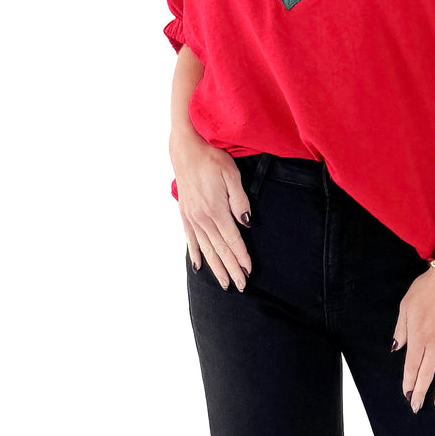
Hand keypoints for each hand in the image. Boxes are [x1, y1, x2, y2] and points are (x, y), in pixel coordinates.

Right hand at [172, 131, 252, 289]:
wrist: (185, 149)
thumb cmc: (211, 158)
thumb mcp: (231, 174)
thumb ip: (239, 200)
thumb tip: (246, 222)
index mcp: (215, 209)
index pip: (232, 239)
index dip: (241, 256)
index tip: (249, 271)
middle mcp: (202, 217)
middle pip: (220, 249)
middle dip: (231, 269)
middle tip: (240, 286)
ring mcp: (192, 217)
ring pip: (206, 248)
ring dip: (216, 266)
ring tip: (224, 283)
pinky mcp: (185, 213)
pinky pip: (191, 239)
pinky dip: (196, 253)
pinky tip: (199, 266)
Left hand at [392, 268, 434, 412]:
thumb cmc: (425, 289)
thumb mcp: (405, 307)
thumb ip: (401, 330)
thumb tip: (396, 348)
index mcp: (418, 337)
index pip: (412, 366)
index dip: (409, 383)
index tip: (407, 396)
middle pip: (427, 373)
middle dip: (421, 392)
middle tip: (417, 407)